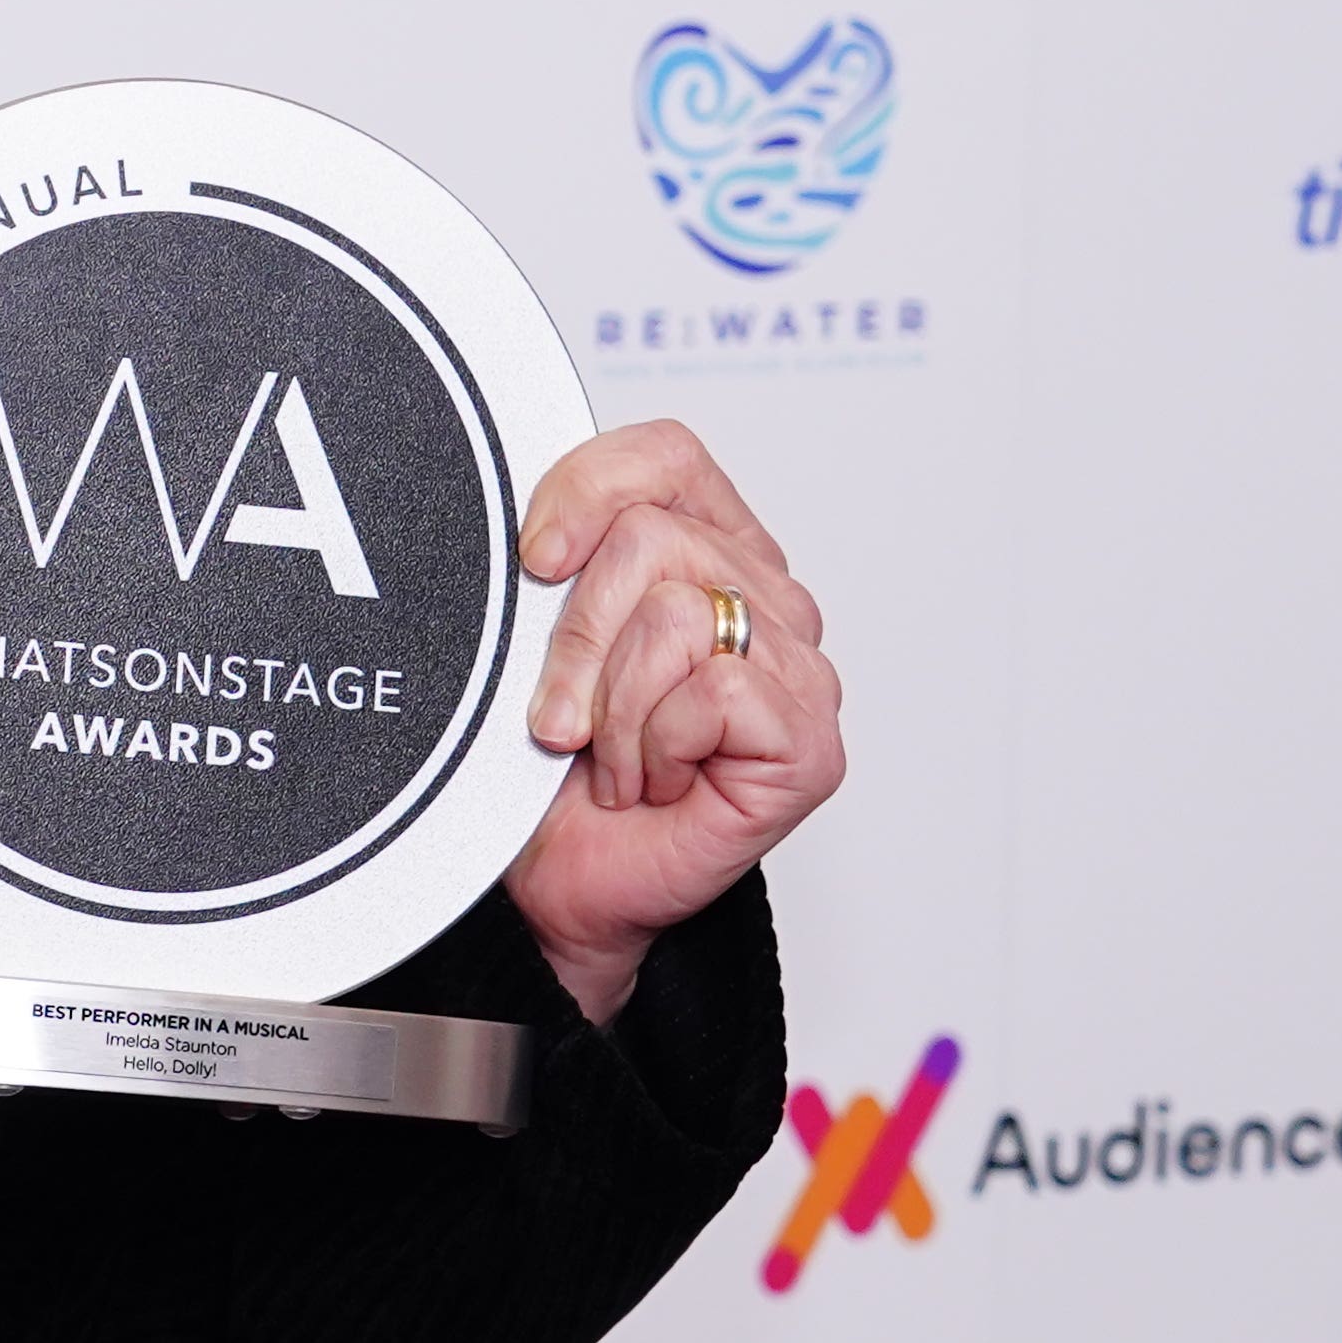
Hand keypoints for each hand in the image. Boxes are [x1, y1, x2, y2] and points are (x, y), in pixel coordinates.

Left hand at [502, 420, 845, 1026]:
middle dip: (575, 633)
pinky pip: (711, 691)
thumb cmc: (544, 766)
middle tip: (566, 715)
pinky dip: (654, 746)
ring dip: (610, 703)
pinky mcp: (809, 744)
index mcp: (713, 552)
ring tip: (614, 755)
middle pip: (653, 534)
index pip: (666, 455)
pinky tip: (655, 784)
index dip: (584, 490)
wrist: (553, 887)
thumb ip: (563, 551)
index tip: (532, 561)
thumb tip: (541, 517)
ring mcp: (801, 673)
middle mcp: (769, 602)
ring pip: (676, 612)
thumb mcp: (537, 631)